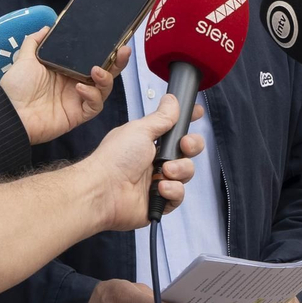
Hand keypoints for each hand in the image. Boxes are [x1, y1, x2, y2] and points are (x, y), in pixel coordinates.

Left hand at [0, 32, 128, 144]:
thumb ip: (36, 41)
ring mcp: (78, 99)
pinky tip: (81, 88)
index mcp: (67, 69)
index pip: (92, 58)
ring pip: (104, 89)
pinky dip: (92, 95)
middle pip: (105, 72)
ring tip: (96, 71)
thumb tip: (47, 27)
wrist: (9, 113)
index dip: (106, 50)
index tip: (116, 40)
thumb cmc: (16, 87)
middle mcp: (76, 83)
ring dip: (106, 78)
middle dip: (117, 62)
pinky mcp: (78, 114)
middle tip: (123, 50)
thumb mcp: (25, 58)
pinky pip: (94, 105)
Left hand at [85, 93, 204, 232]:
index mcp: (149, 142)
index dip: (188, 122)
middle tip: (184, 145)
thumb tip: (171, 100)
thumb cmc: (115, 158)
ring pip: (186, 173)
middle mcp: (155, 161)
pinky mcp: (159, 202)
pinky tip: (159, 187)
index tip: (198, 113)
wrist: (103, 190)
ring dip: (179, 170)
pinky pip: (179, 196)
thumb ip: (162, 117)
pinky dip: (172, 191)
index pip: (175, 130)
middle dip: (191, 146)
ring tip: (163, 171)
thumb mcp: (141, 130)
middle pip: (187, 152)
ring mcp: (158, 181)